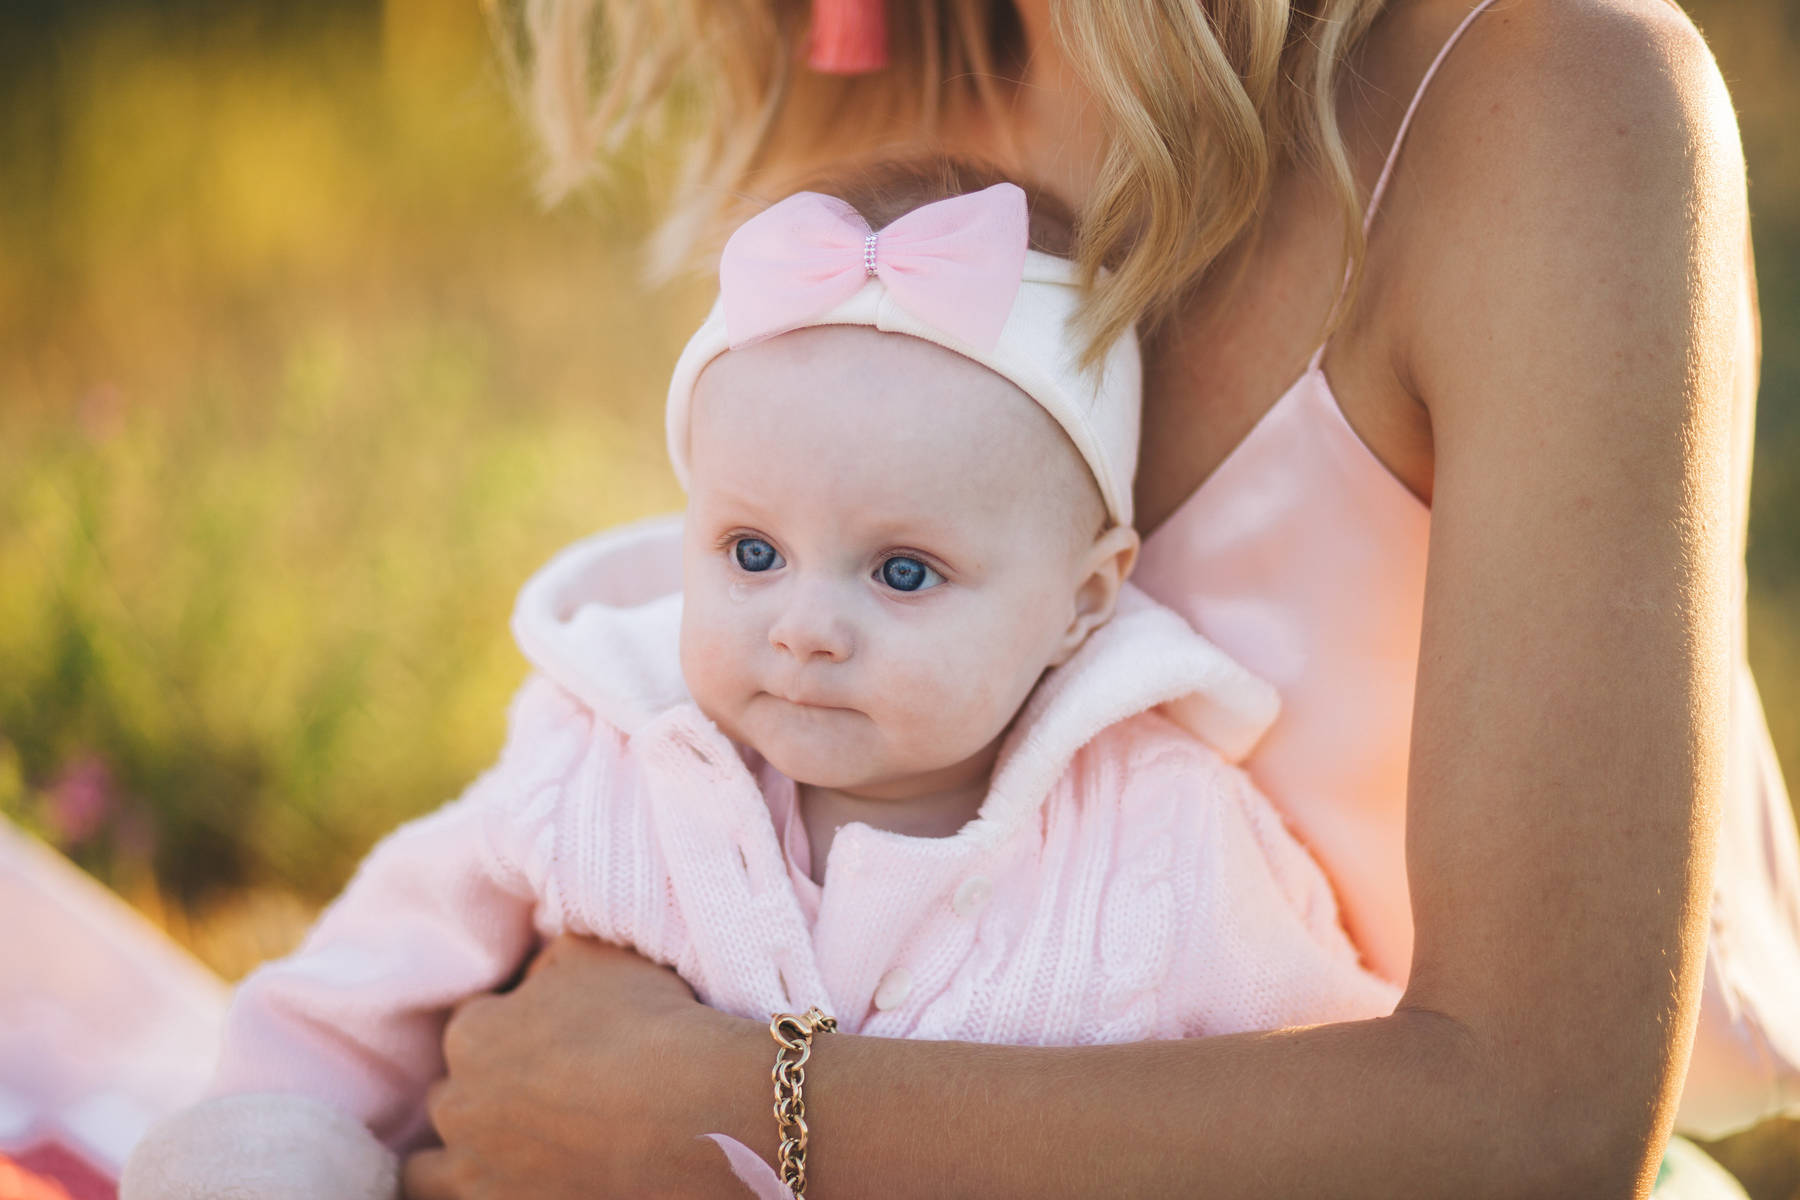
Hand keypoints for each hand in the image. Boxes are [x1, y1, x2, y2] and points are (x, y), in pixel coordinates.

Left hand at [401, 936, 768, 1199]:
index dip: (511, 1026)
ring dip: (461, 1158)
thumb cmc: (646, 1022)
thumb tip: (533, 980)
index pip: (473, 1025)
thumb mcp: (595, 953)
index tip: (552, 1037)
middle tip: (542, 1092)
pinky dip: (490, 1191)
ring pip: (429, 1174)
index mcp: (471, 1036)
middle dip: (485, 1092)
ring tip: (509, 1150)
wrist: (694, 1110)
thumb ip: (547, 961)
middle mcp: (459, 1109)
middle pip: (452, 1098)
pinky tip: (523, 1179)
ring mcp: (478, 1174)